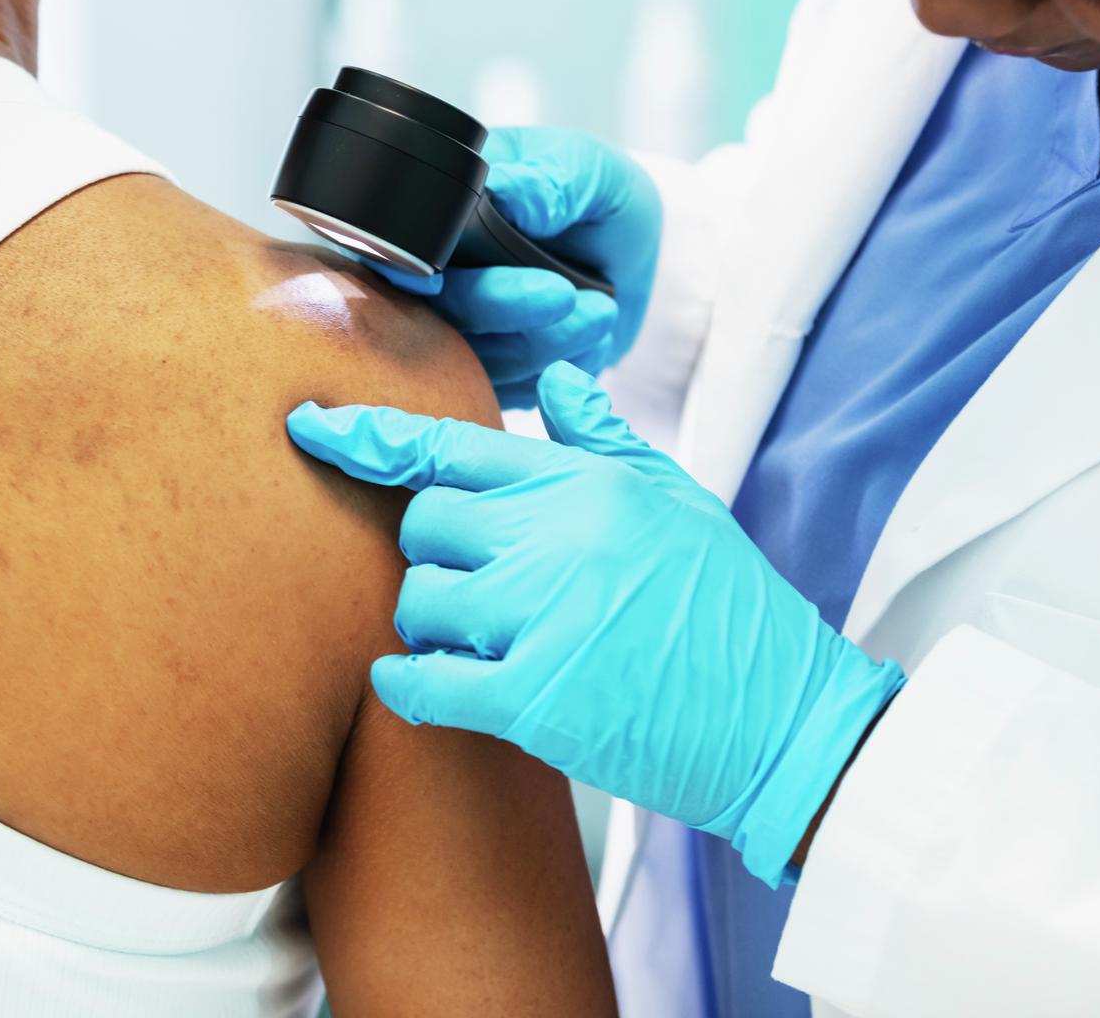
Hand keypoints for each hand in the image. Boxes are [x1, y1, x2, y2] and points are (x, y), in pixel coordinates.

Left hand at [287, 363, 904, 886]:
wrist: (786, 723)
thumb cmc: (735, 612)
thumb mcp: (679, 501)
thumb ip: (603, 440)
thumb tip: (561, 377)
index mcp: (587, 484)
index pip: (452, 447)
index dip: (371, 436)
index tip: (313, 426)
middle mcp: (556, 539)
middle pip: (423, 524)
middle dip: (432, 553)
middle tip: (473, 581)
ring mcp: (541, 617)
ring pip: (418, 599)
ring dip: (430, 622)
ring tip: (483, 638)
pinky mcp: (534, 699)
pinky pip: (425, 682)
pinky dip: (407, 684)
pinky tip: (414, 684)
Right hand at [364, 128, 660, 408]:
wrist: (628, 246)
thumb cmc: (592, 193)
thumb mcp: (583, 168)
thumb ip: (550, 180)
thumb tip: (510, 192)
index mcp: (442, 213)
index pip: (399, 247)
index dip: (405, 269)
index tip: (433, 281)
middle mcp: (441, 274)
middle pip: (434, 310)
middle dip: (496, 305)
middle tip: (562, 293)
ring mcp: (464, 327)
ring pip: (475, 358)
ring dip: (541, 340)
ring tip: (601, 308)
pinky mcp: (496, 367)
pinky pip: (512, 387)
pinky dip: (555, 364)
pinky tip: (594, 330)